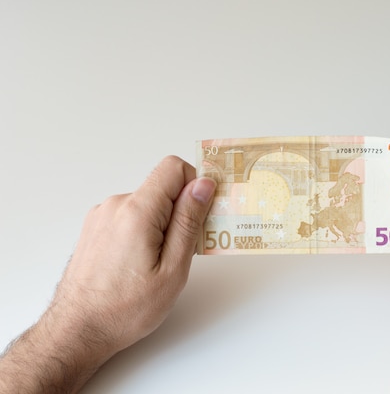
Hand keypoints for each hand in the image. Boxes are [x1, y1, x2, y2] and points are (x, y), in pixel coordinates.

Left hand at [0, 156, 215, 392]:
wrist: (77, 330)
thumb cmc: (125, 308)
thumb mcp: (173, 269)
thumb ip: (189, 221)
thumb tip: (203, 185)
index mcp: (137, 211)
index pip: (174, 167)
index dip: (195, 185)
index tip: (204, 210)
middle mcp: (116, 205)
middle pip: (163, 188)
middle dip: (182, 212)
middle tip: (185, 250)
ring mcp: (102, 215)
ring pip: (148, 204)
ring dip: (163, 225)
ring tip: (160, 263)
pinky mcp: (96, 227)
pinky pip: (131, 215)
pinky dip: (145, 230)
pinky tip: (142, 262)